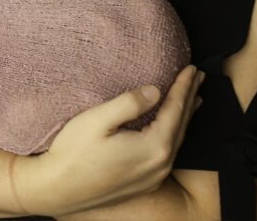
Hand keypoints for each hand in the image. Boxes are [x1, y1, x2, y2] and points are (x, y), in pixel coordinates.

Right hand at [22, 65, 205, 215]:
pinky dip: (174, 134)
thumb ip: (129, 103)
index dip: (184, 87)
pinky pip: (168, 153)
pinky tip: (171, 130)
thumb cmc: (73, 153)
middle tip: (199, 77)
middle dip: (190, 98)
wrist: (57, 189)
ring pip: (177, 141)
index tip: (192, 68)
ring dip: (185, 117)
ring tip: (193, 99)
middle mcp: (160, 165)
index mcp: (154, 147)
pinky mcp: (144, 183)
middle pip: (182, 125)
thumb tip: (155, 90)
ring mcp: (153, 177)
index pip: (175, 109)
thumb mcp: (97, 120)